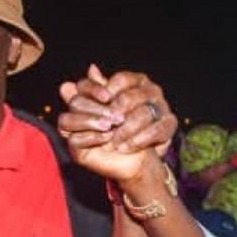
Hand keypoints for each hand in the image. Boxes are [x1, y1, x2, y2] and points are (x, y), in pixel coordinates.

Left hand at [57, 65, 175, 183]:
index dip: (106, 91)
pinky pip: (156, 130)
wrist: (136, 157)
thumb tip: (66, 86)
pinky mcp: (171, 123)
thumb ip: (85, 101)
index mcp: (135, 81)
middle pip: (129, 97)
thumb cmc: (113, 131)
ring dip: (125, 131)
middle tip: (103, 128)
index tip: (96, 106)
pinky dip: (138, 140)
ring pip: (143, 114)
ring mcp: (163, 106)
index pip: (121, 79)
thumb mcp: (96, 116)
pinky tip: (125, 148)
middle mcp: (152, 90)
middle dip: (113, 115)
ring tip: (113, 142)